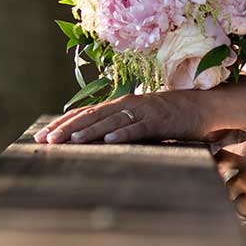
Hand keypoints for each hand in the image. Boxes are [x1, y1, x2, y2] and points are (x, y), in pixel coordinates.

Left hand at [31, 89, 229, 145]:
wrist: (204, 105)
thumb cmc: (171, 116)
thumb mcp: (140, 120)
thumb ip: (120, 125)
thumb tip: (97, 139)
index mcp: (120, 105)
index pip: (85, 113)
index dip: (62, 123)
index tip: (41, 136)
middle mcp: (127, 104)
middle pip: (91, 116)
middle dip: (65, 128)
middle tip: (44, 141)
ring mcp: (142, 111)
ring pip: (110, 122)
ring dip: (88, 132)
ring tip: (68, 141)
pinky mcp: (159, 120)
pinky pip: (138, 128)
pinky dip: (123, 134)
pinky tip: (108, 141)